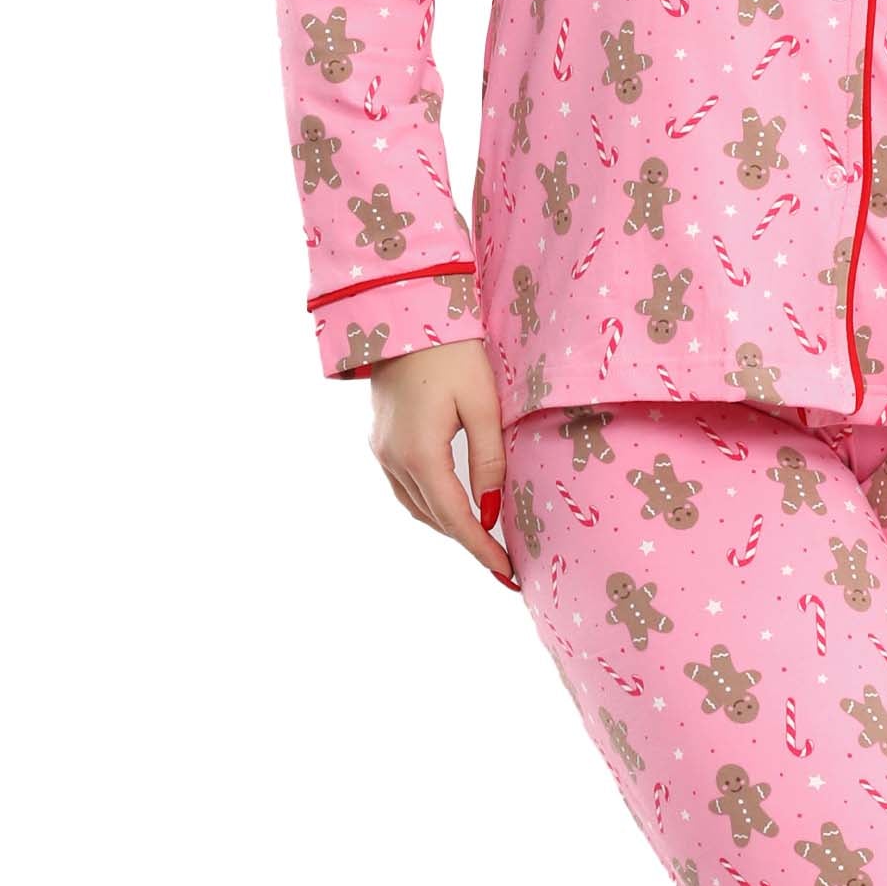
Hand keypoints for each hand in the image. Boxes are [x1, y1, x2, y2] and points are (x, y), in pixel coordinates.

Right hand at [365, 337, 517, 588]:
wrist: (404, 313)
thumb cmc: (451, 352)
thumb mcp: (483, 404)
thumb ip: (488, 461)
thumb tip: (490, 512)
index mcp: (419, 453)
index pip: (455, 517)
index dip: (481, 549)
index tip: (507, 573)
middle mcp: (392, 458)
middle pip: (433, 517)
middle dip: (467, 541)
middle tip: (502, 559)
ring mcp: (380, 449)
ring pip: (415, 506)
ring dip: (447, 524)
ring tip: (482, 537)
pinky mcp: (379, 439)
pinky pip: (404, 487)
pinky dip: (430, 503)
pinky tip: (453, 504)